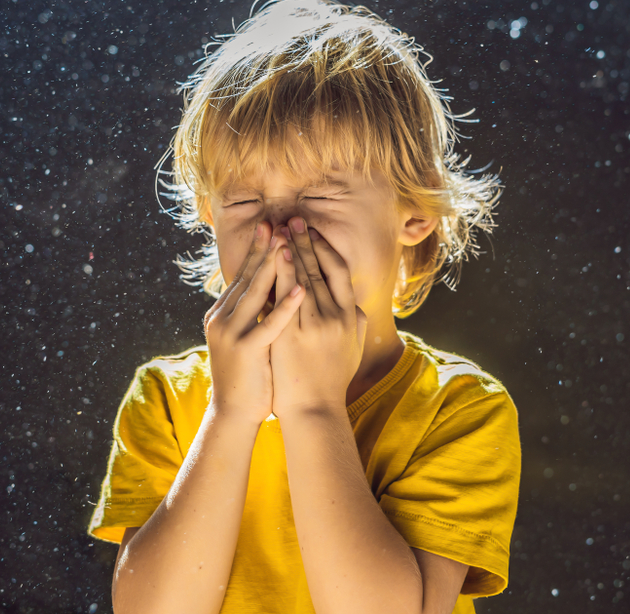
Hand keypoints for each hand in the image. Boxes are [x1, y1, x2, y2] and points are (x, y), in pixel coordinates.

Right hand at [204, 222, 304, 423]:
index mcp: (224, 313)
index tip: (272, 227)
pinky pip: (269, 325)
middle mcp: (223, 318)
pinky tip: (300, 290)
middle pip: (248, 277)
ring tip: (288, 243)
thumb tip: (273, 288)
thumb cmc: (249, 376)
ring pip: (255, 293)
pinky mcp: (246, 351)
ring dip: (274, 266)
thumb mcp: (250, 336)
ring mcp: (231, 334)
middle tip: (278, 222)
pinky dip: (285, 306)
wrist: (233, 413)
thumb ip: (256, 313)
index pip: (244, 275)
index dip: (259, 251)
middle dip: (265, 248)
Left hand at [270, 216, 366, 416]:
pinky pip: (284, 299)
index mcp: (350, 316)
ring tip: (280, 229)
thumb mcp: (353, 347)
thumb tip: (354, 302)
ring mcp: (313, 326)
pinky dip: (280, 274)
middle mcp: (335, 317)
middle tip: (293, 218)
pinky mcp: (292, 336)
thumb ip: (356, 321)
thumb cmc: (332, 379)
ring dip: (291, 251)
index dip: (325, 248)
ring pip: (302, 279)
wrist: (314, 409)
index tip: (313, 231)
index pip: (340, 272)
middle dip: (305, 241)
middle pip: (319, 269)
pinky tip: (273, 257)